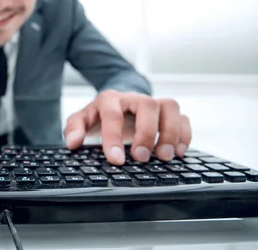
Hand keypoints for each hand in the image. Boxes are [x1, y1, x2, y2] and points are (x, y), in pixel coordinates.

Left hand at [63, 90, 190, 165]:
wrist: (117, 102)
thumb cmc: (100, 115)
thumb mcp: (83, 119)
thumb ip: (74, 128)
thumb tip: (72, 143)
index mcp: (110, 99)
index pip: (113, 114)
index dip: (114, 137)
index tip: (115, 159)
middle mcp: (134, 98)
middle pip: (147, 105)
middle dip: (146, 133)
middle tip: (141, 158)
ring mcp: (154, 103)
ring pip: (170, 106)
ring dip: (170, 133)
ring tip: (164, 157)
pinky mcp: (168, 112)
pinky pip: (183, 117)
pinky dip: (184, 134)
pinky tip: (178, 152)